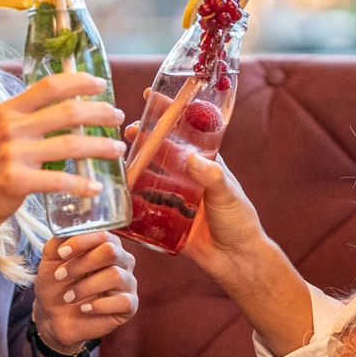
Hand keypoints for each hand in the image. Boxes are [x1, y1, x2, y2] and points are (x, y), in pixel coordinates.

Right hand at [0, 73, 125, 231]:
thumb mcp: (0, 132)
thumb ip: (29, 120)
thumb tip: (70, 110)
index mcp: (8, 110)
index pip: (49, 86)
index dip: (79, 82)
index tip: (101, 84)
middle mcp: (10, 127)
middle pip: (67, 112)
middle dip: (99, 113)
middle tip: (118, 118)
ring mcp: (13, 154)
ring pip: (70, 145)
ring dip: (100, 147)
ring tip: (117, 150)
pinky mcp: (16, 181)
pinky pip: (59, 180)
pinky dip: (82, 184)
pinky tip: (96, 187)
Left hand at [33, 231, 137, 351]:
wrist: (53, 316)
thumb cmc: (56, 284)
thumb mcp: (51, 259)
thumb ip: (59, 240)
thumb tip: (66, 226)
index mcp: (107, 245)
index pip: (104, 234)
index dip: (82, 242)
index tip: (61, 253)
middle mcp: (122, 260)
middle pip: (111, 252)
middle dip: (82, 264)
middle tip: (60, 276)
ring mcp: (128, 282)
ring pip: (115, 276)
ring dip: (86, 287)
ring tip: (69, 297)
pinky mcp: (130, 305)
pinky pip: (123, 301)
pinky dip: (99, 305)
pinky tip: (85, 308)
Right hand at [123, 115, 268, 290]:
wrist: (236, 260)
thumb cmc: (239, 223)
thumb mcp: (228, 196)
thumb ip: (213, 178)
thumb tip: (193, 158)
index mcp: (205, 163)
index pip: (185, 131)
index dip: (169, 112)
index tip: (151, 96)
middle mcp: (187, 176)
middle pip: (161, 149)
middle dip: (144, 137)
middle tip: (128, 130)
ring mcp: (174, 196)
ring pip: (149, 175)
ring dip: (133, 165)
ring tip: (118, 158)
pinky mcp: (165, 218)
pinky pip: (144, 205)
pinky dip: (131, 199)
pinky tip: (116, 192)